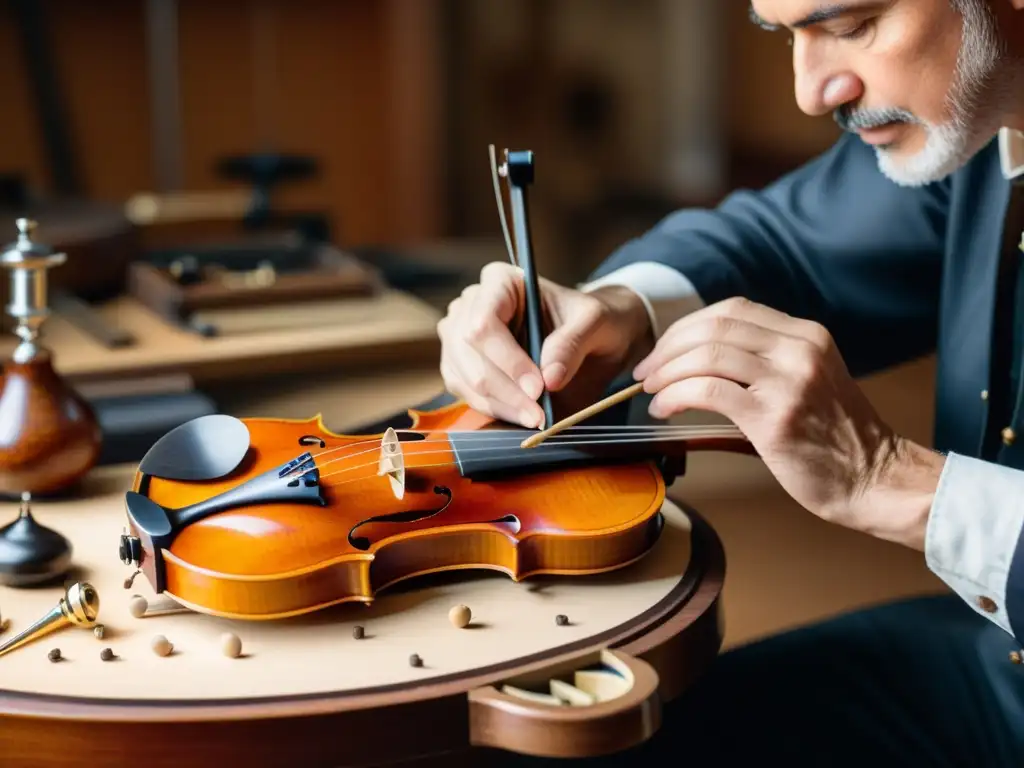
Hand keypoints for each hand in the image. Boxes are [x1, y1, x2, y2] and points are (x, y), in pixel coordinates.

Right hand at [437, 262, 652, 427]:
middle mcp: (471, 304)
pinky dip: (494, 409)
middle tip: (538, 414)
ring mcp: (460, 336)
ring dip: (499, 404)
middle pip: (468, 352)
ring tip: (535, 418)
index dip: (507, 358)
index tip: (537, 387)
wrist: (591, 336)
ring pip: (463, 376)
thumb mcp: (595, 322)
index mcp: (500, 281)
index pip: (485, 320)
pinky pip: (466, 393)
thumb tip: (549, 377)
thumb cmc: (591, 320)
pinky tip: (522, 415)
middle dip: (504, 389)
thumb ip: (572, 343)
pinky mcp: (462, 366)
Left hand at [633, 296, 944, 549]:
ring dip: (667, 371)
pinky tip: (664, 409)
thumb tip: (704, 355)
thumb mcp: (810, 379)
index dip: (688, 325)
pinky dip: (675, 395)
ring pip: (706, 354)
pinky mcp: (774, 417)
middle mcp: (799, 350)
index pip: (733, 309)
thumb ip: (768, 360)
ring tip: (650, 390)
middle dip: (669, 346)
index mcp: (806, 335)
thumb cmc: (836, 438)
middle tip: (646, 370)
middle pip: (714, 326)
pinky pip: (708, 391)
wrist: (874, 479)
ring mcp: (788, 381)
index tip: (665, 349)